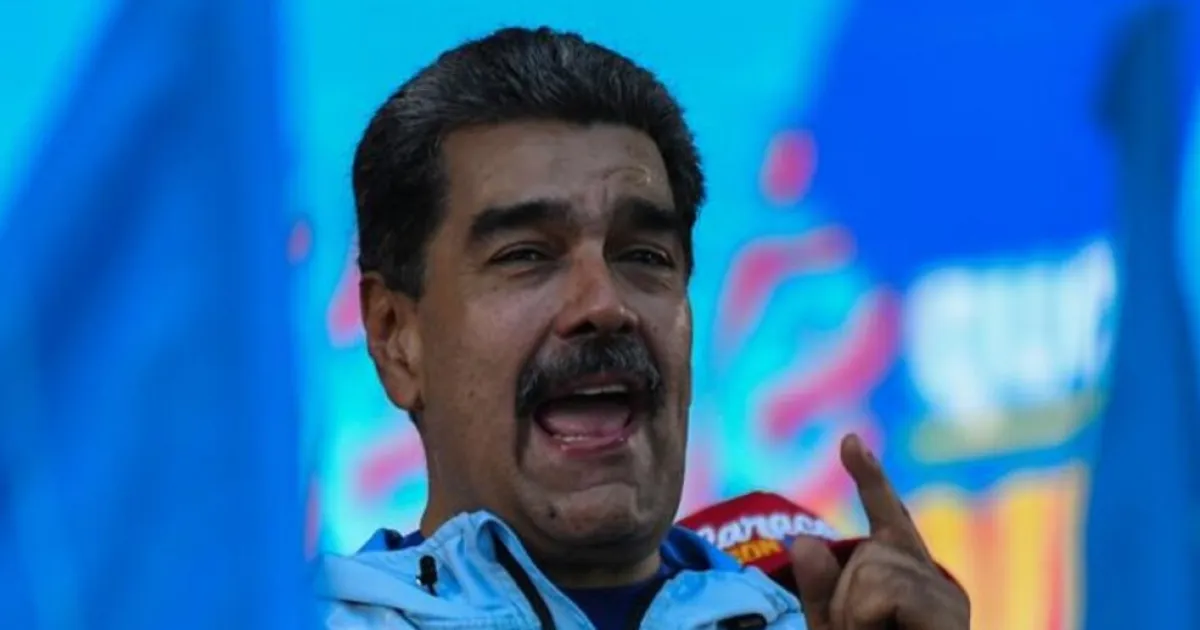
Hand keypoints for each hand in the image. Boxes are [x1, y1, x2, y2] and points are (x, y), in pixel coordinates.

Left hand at [789, 434, 969, 628]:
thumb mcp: (834, 624)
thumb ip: (819, 589)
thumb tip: (805, 540)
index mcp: (904, 574)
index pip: (886, 516)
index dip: (868, 476)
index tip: (849, 440)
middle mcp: (932, 578)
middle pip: (865, 554)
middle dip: (846, 601)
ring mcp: (946, 596)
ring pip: (871, 572)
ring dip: (855, 618)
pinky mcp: (950, 613)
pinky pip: (882, 593)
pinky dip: (866, 621)